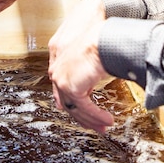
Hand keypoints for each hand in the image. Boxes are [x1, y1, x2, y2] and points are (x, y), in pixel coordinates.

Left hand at [48, 0, 113, 132]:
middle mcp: (57, 72)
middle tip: (97, 125)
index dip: (74, 105)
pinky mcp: (71, 87)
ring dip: (93, 119)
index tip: (84, 115)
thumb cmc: (98, 39)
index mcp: (59, 63)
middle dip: (85, 117)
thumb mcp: (89, 58)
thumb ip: (85, 71)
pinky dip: (97, 116)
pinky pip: (85, 108)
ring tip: (105, 125)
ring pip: (76, 109)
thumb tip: (92, 84)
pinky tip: (106, 120)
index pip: (63, 90)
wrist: (101, 37)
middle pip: (69, 102)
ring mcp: (62, 80)